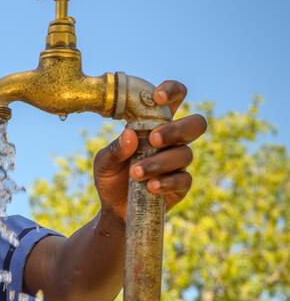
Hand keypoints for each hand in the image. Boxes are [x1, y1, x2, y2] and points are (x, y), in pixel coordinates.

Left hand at [93, 81, 206, 220]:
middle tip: (153, 139)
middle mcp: (172, 141)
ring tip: (136, 173)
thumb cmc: (111, 178)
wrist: (114, 210)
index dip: (173, 91)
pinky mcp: (180, 185)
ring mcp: (178, 163)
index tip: (158, 96)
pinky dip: (166, 182)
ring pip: (185, 153)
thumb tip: (129, 134)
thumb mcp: (104, 163)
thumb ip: (115, 149)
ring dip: (159, 162)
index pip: (176, 98)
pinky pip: (183, 179)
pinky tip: (151, 187)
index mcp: (155, 125)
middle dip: (176, 129)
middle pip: (196, 123)